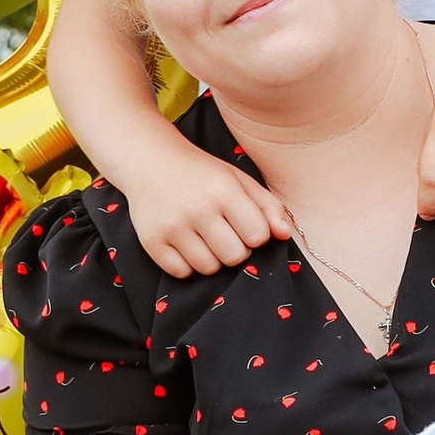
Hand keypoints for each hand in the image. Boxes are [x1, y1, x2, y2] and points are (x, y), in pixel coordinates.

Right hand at [114, 127, 292, 280]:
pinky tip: (186, 243)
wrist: (150, 161)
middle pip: (235, 256)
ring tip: (205, 237)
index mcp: (224, 190)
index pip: (258, 236)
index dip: (255, 234)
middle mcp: (197, 208)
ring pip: (209, 268)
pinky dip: (188, 264)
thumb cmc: (201, 173)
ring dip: (212, 258)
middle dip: (235, 249)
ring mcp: (172, 226)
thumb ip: (267, 205)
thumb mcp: (238, 179)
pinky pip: (182, 272)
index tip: (244, 223)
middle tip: (224, 232)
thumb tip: (284, 234)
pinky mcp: (152, 241)